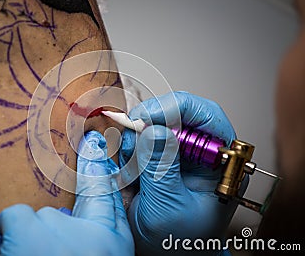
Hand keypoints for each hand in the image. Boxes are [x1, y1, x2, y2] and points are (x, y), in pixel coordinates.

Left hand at [0, 131, 133, 255]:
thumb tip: (72, 218)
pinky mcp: (27, 229)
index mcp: (111, 239)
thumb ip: (95, 233)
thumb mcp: (101, 254)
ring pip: (39, 217)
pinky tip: (15, 253)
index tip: (93, 138)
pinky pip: (14, 216)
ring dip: (35, 239)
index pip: (105, 189)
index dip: (98, 162)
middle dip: (55, 233)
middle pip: (63, 212)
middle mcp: (90, 228)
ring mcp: (57, 225)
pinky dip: (11, 232)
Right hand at [120, 91, 247, 255]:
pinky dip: (128, 151)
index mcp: (219, 162)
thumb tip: (153, 129)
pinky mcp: (160, 156)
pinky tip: (130, 174)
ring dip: (134, 142)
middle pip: (176, 112)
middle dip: (147, 125)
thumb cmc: (180, 241)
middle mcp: (201, 151)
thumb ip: (160, 169)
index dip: (174, 107)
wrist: (169, 254)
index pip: (206, 116)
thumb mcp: (168, 208)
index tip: (144, 118)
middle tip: (129, 147)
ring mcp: (180, 152)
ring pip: (152, 123)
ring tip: (132, 173)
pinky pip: (139, 139)